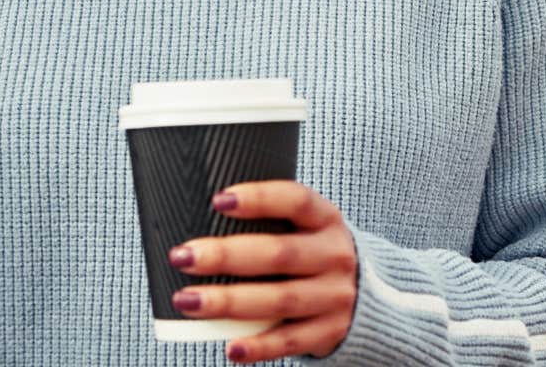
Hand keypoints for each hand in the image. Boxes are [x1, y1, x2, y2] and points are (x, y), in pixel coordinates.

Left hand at [167, 181, 357, 363]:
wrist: (364, 296)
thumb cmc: (311, 253)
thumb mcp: (305, 228)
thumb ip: (268, 222)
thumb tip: (194, 218)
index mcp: (326, 220)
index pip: (296, 201)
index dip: (259, 198)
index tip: (217, 200)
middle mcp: (334, 255)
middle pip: (278, 254)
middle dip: (225, 256)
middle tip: (181, 257)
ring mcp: (335, 296)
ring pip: (280, 300)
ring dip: (229, 302)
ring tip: (187, 300)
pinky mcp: (329, 331)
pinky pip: (290, 341)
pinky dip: (260, 346)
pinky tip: (231, 348)